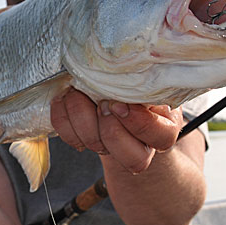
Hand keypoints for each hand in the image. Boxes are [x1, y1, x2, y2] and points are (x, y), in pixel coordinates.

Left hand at [49, 89, 182, 173]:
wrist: (117, 92)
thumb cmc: (139, 84)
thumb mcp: (151, 80)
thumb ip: (148, 79)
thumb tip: (136, 65)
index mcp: (163, 127)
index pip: (161, 137)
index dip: (139, 123)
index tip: (120, 104)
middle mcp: (141, 145)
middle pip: (133, 159)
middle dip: (111, 128)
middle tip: (103, 103)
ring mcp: (112, 147)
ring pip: (98, 147)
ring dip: (82, 117)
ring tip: (78, 92)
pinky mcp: (84, 141)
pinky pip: (71, 138)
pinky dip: (62, 118)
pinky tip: (63, 97)